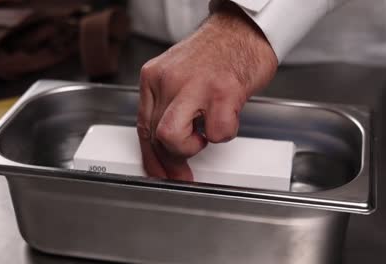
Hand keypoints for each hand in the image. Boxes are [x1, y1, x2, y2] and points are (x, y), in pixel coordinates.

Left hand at [137, 1, 277, 179]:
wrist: (242, 30)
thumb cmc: (216, 55)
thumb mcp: (178, 76)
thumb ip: (168, 106)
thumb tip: (167, 146)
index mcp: (154, 77)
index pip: (143, 127)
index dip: (151, 157)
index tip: (160, 172)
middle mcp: (169, 80)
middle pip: (156, 136)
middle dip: (171, 162)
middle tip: (185, 172)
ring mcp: (195, 85)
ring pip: (171, 137)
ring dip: (191, 148)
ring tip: (205, 135)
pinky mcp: (222, 92)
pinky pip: (216, 133)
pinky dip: (223, 134)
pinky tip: (227, 118)